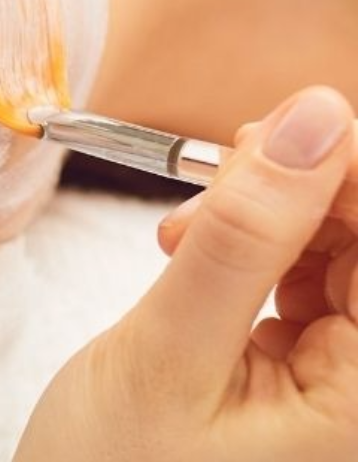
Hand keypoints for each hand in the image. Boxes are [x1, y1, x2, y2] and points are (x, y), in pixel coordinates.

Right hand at [16, 86, 357, 461]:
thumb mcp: (168, 350)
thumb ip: (245, 233)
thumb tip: (315, 117)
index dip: (349, 173)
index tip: (279, 126)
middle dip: (304, 190)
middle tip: (216, 167)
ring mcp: (340, 391)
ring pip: (342, 255)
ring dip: (269, 216)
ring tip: (181, 227)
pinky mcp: (305, 378)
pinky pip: (308, 285)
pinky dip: (250, 251)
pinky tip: (188, 251)